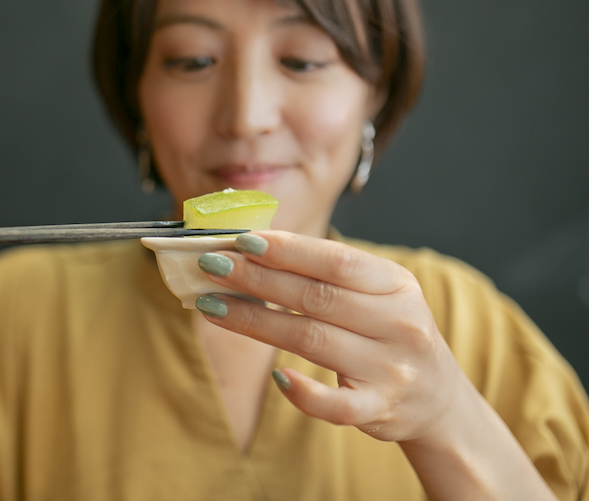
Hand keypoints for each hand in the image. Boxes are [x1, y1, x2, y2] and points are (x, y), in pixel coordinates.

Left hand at [194, 230, 467, 443]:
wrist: (439, 398)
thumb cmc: (389, 332)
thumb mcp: (378, 293)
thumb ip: (328, 274)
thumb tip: (253, 249)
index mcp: (395, 284)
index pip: (335, 260)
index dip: (286, 249)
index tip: (241, 240)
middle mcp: (397, 322)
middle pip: (315, 297)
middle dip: (257, 279)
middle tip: (211, 267)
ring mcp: (390, 368)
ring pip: (312, 340)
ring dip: (255, 322)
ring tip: (211, 306)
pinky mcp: (380, 408)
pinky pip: (337, 404)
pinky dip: (305, 394)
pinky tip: (276, 377)